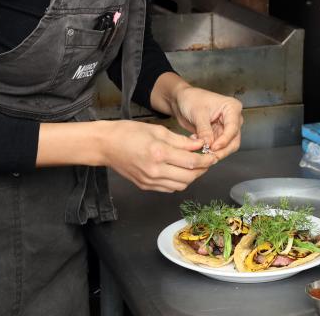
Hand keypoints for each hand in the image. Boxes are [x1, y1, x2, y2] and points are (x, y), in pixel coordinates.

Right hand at [100, 120, 216, 192]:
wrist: (106, 145)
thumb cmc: (128, 132)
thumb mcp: (158, 130)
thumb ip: (181, 140)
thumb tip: (199, 145)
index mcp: (159, 153)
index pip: (192, 161)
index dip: (206, 159)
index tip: (213, 155)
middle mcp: (155, 171)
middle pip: (189, 177)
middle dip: (202, 170)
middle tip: (207, 160)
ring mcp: (150, 181)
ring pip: (181, 185)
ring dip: (191, 177)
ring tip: (194, 165)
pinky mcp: (146, 186)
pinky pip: (169, 188)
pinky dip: (178, 181)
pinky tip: (179, 171)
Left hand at [172, 86, 242, 158]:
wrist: (182, 100)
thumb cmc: (191, 99)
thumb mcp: (198, 114)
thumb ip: (204, 130)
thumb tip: (209, 145)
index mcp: (232, 108)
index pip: (233, 128)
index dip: (224, 140)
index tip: (213, 147)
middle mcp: (232, 118)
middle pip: (233, 140)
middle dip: (221, 150)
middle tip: (209, 155)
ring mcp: (226, 127)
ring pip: (226, 146)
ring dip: (214, 151)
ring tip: (200, 148)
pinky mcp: (218, 134)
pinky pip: (217, 147)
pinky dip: (208, 149)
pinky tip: (197, 144)